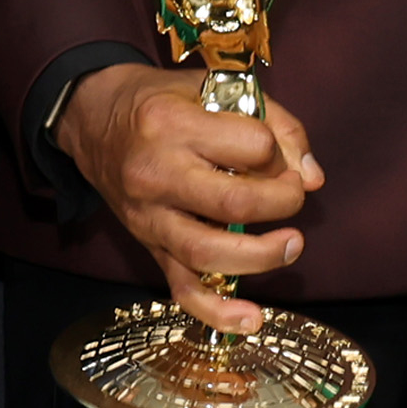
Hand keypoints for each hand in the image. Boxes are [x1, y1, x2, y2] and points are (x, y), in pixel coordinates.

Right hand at [53, 62, 321, 334]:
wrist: (94, 121)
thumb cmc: (161, 102)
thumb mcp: (213, 88)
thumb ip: (273, 123)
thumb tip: (312, 178)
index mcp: (173, 124)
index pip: (251, 146)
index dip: (278, 154)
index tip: (276, 154)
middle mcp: (157, 173)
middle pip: (233, 202)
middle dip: (282, 202)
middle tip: (293, 197)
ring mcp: (149, 216)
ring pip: (208, 252)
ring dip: (262, 255)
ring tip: (292, 245)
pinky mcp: (149, 246)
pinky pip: (182, 289)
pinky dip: (218, 312)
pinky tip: (251, 319)